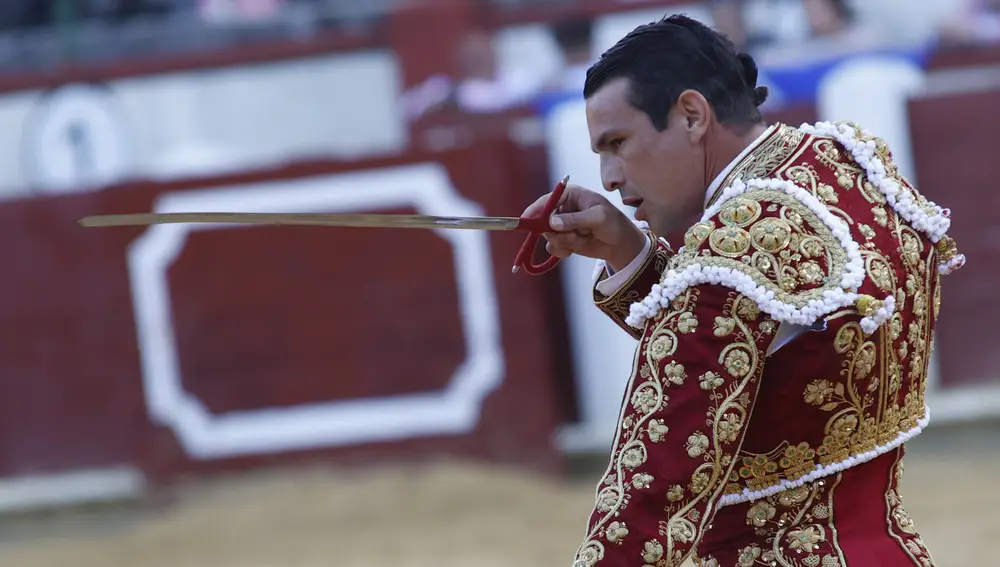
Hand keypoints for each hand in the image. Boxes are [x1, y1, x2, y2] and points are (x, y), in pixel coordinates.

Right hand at [522, 184, 646, 271]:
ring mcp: (560, 225)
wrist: (619, 244)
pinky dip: (563, 250)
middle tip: (568, 235)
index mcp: (569, 195)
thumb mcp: (598, 218)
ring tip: (580, 239)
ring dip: (563, 241)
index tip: (526, 221)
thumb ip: (575, 219)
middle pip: (542, 220)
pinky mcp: (562, 239)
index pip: (546, 201)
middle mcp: (562, 208)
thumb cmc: (613, 223)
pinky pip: (553, 247)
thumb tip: (552, 222)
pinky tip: (575, 248)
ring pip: (548, 236)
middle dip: (552, 231)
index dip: (534, 211)